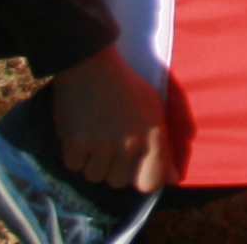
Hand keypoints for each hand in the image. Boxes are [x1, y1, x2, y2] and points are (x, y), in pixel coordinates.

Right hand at [51, 43, 173, 192]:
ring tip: (95, 138)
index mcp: (153, 133)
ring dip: (92, 163)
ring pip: (94, 176)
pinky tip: (80, 135)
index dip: (142, 181)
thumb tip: (172, 179)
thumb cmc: (127, 88)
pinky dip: (74, 155)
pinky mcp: (76, 142)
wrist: (91, 66)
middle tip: (110, 145)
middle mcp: (129, 141)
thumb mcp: (154, 111)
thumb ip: (163, 148)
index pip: (151, 181)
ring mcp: (101, 143)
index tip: (135, 172)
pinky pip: (74, 166)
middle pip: (117, 182)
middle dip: (112, 168)